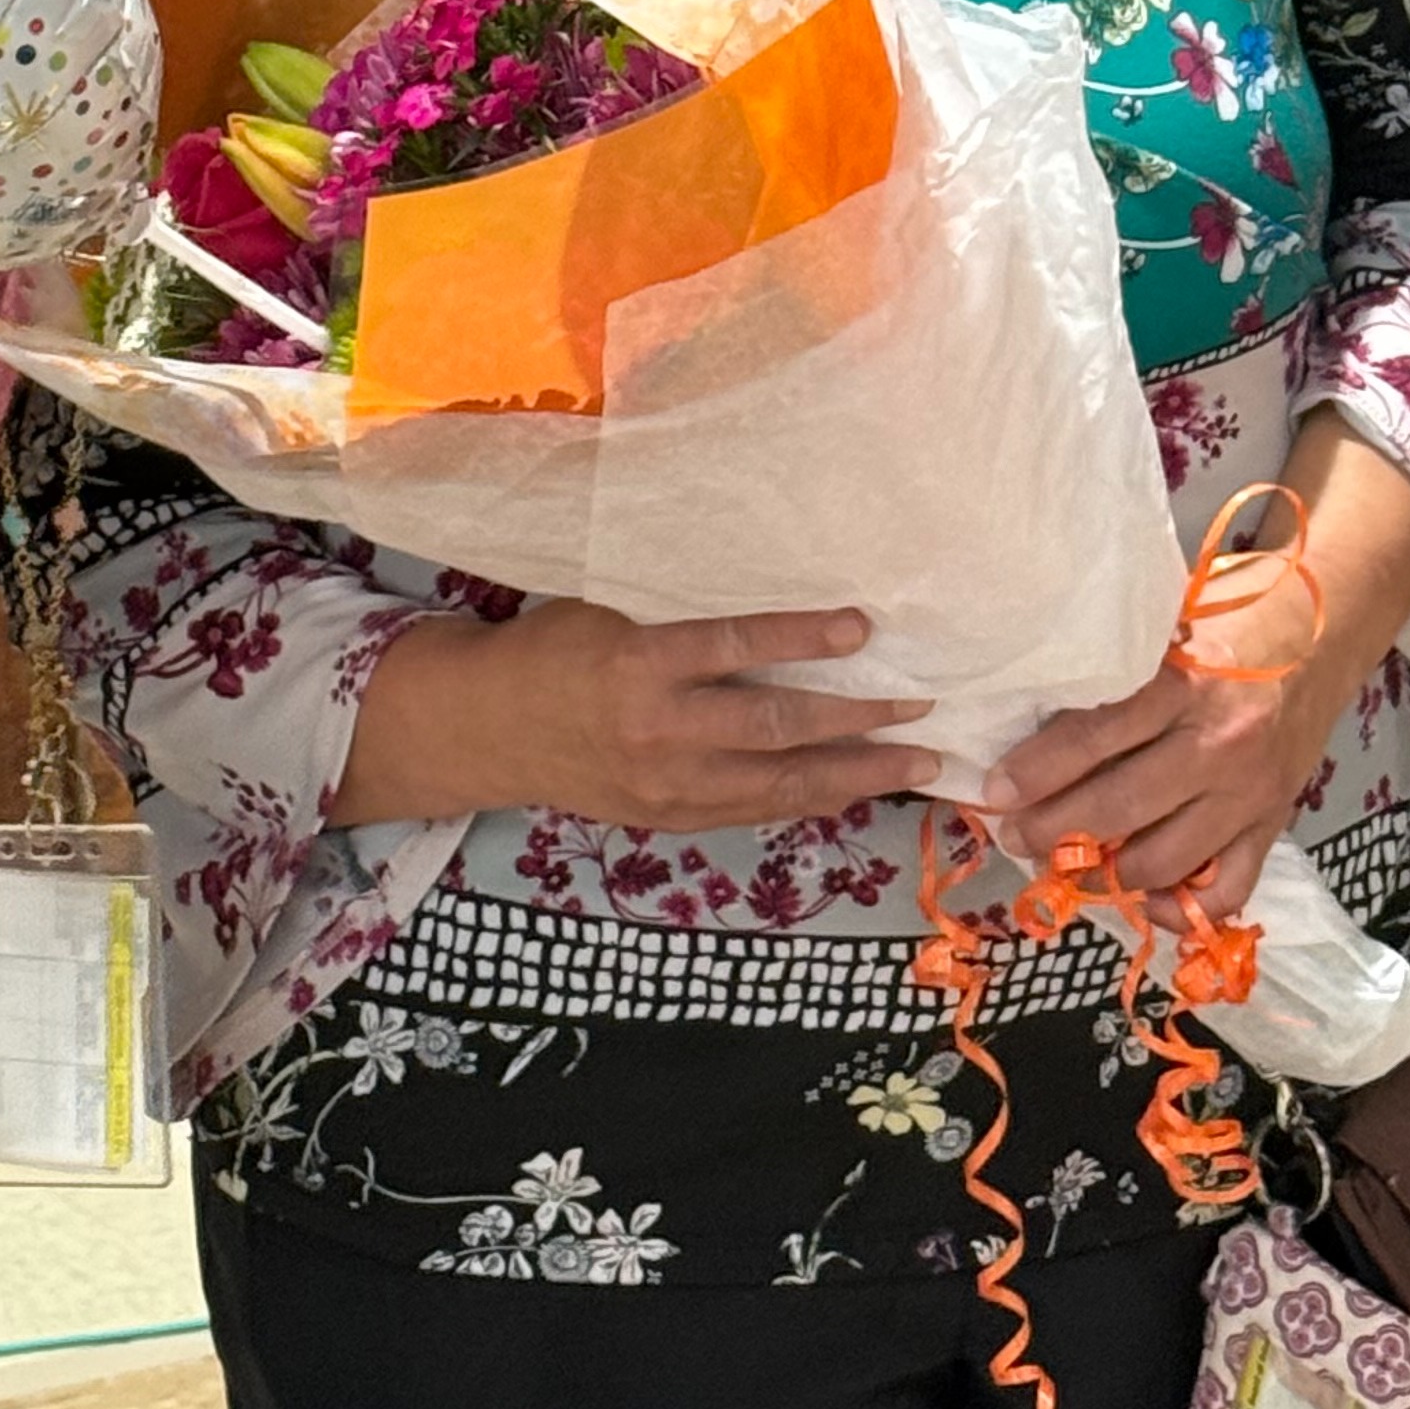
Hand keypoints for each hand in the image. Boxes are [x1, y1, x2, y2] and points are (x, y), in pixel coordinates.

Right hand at [329, 601, 938, 835]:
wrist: (486, 731)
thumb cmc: (553, 649)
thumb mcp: (609, 609)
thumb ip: (680, 614)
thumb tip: (765, 590)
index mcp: (640, 664)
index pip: (737, 647)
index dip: (804, 636)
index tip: (864, 625)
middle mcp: (658, 730)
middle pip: (775, 727)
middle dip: (857, 720)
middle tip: (922, 707)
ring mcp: (666, 785)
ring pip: (777, 784)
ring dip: (853, 774)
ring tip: (916, 761)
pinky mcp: (667, 818)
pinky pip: (752, 810)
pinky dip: (806, 798)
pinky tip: (851, 788)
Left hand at [980, 571, 1335, 924]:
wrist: (1324, 628)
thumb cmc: (1230, 617)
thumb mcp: (1169, 620)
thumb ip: (1119, 667)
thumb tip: (1033, 709)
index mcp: (1185, 681)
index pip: (1096, 736)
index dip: (1037, 771)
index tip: (995, 791)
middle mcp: (1218, 743)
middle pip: (1119, 806)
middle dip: (1053, 830)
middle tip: (1014, 836)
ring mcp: (1248, 792)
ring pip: (1162, 858)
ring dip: (1102, 874)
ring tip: (1064, 865)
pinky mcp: (1273, 823)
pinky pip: (1226, 890)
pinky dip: (1180, 906)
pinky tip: (1144, 898)